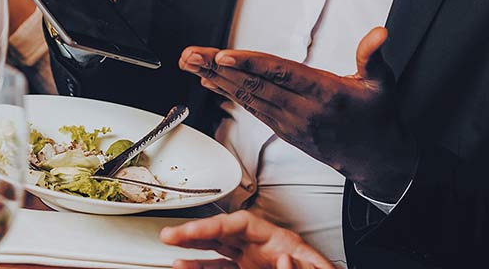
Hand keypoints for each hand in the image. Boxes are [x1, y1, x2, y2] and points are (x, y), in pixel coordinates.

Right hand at [159, 211, 333, 268]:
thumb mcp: (319, 268)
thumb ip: (302, 264)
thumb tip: (284, 257)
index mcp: (278, 240)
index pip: (239, 224)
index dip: (213, 225)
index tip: (192, 230)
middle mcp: (261, 249)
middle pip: (222, 234)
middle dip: (194, 233)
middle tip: (169, 235)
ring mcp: (252, 263)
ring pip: (217, 254)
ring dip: (194, 255)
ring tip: (173, 257)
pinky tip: (188, 268)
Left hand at [181, 27, 414, 199]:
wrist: (375, 159)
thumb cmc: (377, 117)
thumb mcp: (382, 84)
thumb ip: (373, 56)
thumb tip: (379, 33)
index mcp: (325, 94)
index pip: (281, 75)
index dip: (250, 65)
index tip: (223, 56)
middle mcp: (302, 110)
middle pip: (255, 85)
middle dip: (218, 69)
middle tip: (190, 55)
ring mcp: (290, 122)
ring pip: (248, 97)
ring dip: (216, 79)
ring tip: (190, 62)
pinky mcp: (284, 129)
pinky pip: (252, 108)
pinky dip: (228, 93)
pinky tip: (210, 79)